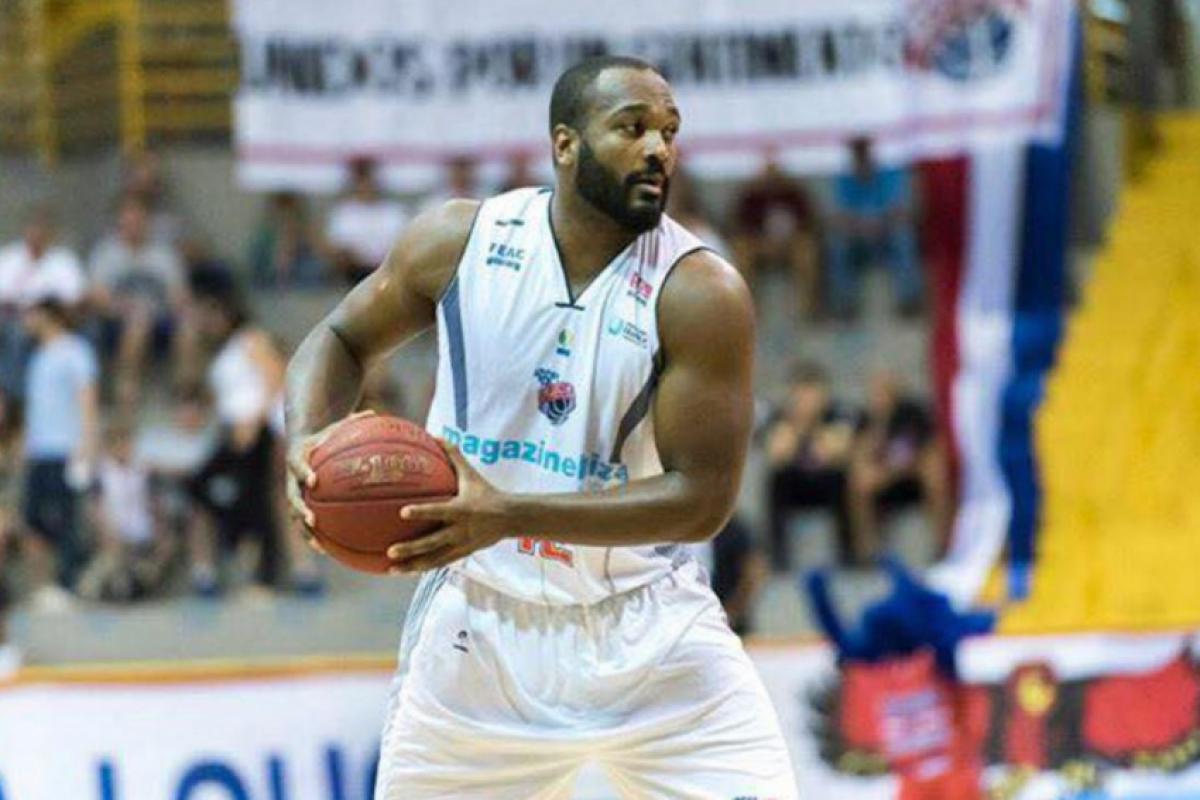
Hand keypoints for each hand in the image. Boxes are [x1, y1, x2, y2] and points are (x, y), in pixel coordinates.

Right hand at [285, 409, 376, 554]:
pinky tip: (326, 550)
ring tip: (317, 544)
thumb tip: (374, 412)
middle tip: (312, 519)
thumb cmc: (323, 437)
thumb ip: (352, 422)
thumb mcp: (335, 427)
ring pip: (295, 515)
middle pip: (292, 496)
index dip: (303, 473)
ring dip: (304, 530)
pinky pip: (303, 523)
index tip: (313, 480)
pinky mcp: (299, 504)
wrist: (300, 447)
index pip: (297, 465)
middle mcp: (291, 478)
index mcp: (298, 457)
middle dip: (301, 509)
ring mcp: (293, 494)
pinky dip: (312, 536)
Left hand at [386, 441, 510, 573]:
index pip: (439, 511)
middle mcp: (460, 530)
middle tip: (390, 550)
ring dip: (412, 565)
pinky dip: (422, 568)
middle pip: (433, 542)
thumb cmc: (487, 492)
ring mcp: (461, 545)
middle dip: (412, 548)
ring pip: (434, 559)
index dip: (421, 512)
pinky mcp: (462, 554)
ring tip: (391, 569)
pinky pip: (439, 563)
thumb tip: (436, 435)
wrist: (510, 518)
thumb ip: (453, 456)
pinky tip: (404, 571)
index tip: (402, 512)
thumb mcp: (471, 474)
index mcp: (461, 509)